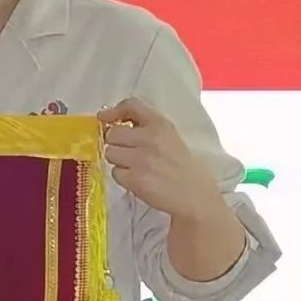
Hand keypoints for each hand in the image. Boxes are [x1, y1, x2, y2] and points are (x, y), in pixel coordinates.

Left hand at [98, 97, 221, 220]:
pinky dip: (123, 177)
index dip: (114, 110)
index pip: (132, 105)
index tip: (105, 117)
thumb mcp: (170, 137)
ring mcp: (141, 159)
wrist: (195, 195)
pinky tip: (138, 179)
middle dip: (116, 143)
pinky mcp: (135, 179)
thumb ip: (147, 127)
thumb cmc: (182, 167)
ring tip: (135, 166)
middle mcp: (150, 138)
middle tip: (128, 152)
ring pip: (110, 153)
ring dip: (118, 160)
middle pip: (112, 133)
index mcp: (161, 124)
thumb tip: (115, 121)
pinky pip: (115, 172)